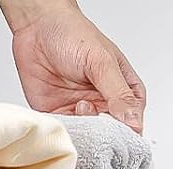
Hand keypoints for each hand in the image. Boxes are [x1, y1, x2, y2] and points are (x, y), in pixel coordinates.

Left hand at [0, 0, 145, 130]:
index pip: (133, 120)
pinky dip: (66, 131)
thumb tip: (134, 122)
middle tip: (97, 121)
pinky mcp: (60, 115)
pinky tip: (65, 117)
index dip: (128, 132)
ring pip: (88, 136)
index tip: (121, 135)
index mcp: (122, 89)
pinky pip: (67, 133)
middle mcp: (103, 102)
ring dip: (84, 130)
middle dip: (104, 134)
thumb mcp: (102, 62)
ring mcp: (81, 110)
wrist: (37, 27)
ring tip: (78, 106)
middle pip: (110, 134)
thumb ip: (119, 94)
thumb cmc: (73, 35)